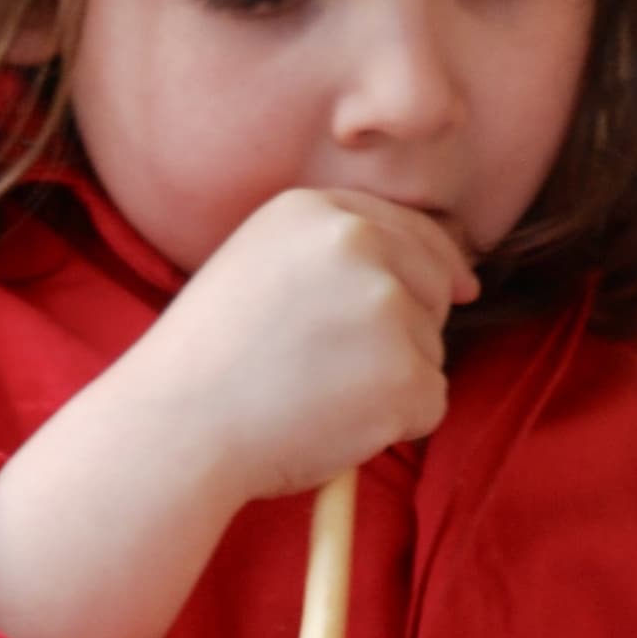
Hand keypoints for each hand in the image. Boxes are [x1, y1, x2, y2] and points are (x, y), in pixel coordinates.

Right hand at [108, 190, 477, 507]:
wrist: (176, 426)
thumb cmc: (210, 362)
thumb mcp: (260, 267)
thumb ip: (335, 255)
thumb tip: (453, 279)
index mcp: (315, 211)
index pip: (411, 228)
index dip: (437, 263)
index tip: (460, 290)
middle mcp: (358, 245)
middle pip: (434, 284)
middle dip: (410, 326)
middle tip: (338, 367)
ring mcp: (386, 308)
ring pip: (430, 349)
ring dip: (393, 379)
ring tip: (314, 395)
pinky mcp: (405, 374)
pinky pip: (430, 401)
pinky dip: (396, 424)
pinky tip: (332, 426)